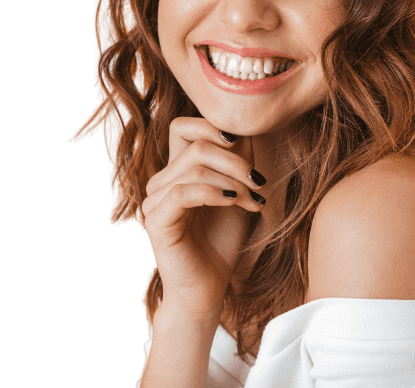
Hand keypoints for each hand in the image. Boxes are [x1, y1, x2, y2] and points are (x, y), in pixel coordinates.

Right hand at [141, 117, 266, 318]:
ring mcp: (155, 200)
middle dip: (235, 160)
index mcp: (177, 170)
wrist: (210, 287)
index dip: (212, 126)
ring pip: (195, 166)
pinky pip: (183, 192)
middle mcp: (161, 180)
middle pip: (197, 144)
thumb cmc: (223, 240)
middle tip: (259, 182)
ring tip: (254, 201)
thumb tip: (243, 130)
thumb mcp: (238, 192)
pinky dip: (214, 193)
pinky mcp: (156, 220)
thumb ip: (237, 161)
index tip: (243, 143)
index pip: (182, 127)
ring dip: (233, 180)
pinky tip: (234, 202)